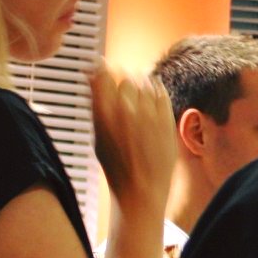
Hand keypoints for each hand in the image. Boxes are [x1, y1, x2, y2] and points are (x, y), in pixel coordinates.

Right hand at [88, 59, 175, 210]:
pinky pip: (160, 91)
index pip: (102, 74)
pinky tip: (151, 102)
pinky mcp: (166, 117)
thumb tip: (91, 74)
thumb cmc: (117, 166)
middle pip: (125, 77)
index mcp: (103, 114)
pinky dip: (155, 92)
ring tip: (139, 101)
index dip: (102, 68)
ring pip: (144, 81)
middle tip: (125, 93)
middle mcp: (125, 110)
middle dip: (124, 81)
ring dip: (141, 85)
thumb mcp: (97, 136)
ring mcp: (148, 113)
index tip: (103, 68)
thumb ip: (96, 104)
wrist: (141, 189)